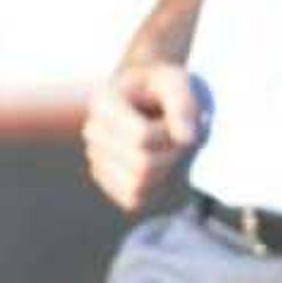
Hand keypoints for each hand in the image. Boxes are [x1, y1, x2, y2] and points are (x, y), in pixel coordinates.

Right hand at [82, 59, 202, 212]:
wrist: (149, 98)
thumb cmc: (164, 88)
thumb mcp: (178, 83)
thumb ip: (184, 105)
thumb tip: (187, 139)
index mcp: (103, 101)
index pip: (142, 137)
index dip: (169, 133)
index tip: (177, 118)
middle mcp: (93, 131)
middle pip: (143, 165)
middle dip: (173, 155)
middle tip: (180, 137)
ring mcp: (96, 158)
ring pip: (138, 186)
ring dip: (166, 172)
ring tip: (170, 149)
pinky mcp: (107, 181)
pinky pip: (133, 199)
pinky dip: (155, 187)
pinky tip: (159, 164)